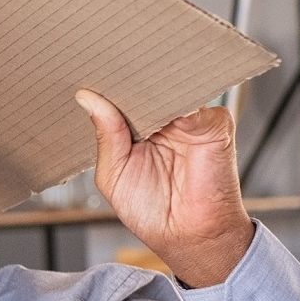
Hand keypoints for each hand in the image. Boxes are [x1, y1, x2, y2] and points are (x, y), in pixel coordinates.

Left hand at [74, 89, 252, 287]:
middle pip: (145, 88)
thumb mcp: (114, 174)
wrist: (190, 236)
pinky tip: (158, 102)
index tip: (85, 71)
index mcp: (140, 130)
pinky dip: (176, 99)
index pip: (123, 98)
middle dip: (125, 80)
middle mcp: (166, 121)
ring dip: (149, 86)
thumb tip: (87, 97)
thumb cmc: (152, 211)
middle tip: (101, 64)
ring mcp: (191, 119)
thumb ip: (106, 135)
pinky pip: (195, 102)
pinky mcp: (214, 123)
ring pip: (168, 89)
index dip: (106, 87)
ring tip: (125, 77)